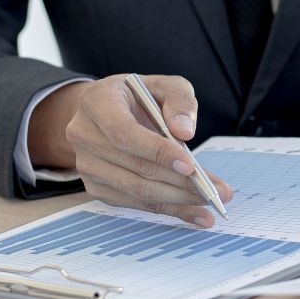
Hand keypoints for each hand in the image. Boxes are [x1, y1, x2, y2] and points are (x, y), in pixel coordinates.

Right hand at [30, 74, 232, 225]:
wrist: (108, 112)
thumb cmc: (139, 97)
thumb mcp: (164, 85)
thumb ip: (179, 100)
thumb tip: (184, 132)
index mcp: (97, 103)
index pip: (124, 134)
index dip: (157, 152)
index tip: (190, 166)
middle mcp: (84, 135)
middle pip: (135, 167)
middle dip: (179, 182)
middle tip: (215, 190)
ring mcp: (86, 165)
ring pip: (136, 190)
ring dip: (177, 200)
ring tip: (209, 202)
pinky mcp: (96, 187)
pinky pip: (135, 203)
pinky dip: (168, 210)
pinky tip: (194, 213)